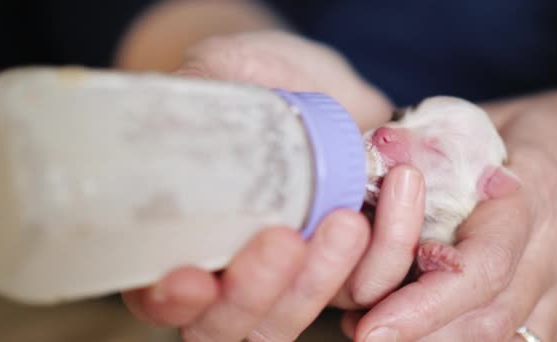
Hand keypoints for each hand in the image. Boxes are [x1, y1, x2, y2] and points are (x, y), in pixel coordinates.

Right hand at [123, 30, 420, 340]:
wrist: (323, 83)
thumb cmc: (259, 76)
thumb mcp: (220, 70)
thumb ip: (200, 97)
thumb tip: (175, 125)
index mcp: (185, 232)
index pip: (163, 296)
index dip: (172, 301)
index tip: (194, 277)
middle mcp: (237, 267)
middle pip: (236, 325)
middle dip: (259, 294)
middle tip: (286, 239)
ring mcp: (296, 271)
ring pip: (300, 317)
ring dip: (325, 280)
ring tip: (347, 218)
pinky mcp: (350, 262)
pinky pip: (370, 284)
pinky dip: (386, 251)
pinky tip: (393, 192)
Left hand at [342, 85, 556, 340]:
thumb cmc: (529, 130)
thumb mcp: (481, 121)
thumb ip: (429, 144)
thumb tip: (366, 157)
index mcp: (533, 198)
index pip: (483, 267)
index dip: (424, 305)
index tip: (370, 326)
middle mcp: (555, 253)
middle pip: (488, 319)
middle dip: (417, 335)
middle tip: (360, 333)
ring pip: (502, 339)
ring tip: (378, 331)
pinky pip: (515, 339)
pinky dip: (460, 340)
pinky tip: (421, 335)